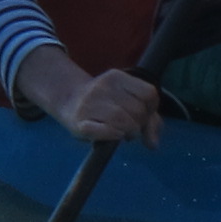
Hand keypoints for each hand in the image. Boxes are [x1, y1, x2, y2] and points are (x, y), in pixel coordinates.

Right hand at [19, 46, 163, 146]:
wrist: (67, 99)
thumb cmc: (104, 102)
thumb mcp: (127, 101)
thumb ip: (148, 120)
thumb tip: (153, 144)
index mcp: (117, 77)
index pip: (149, 94)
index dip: (152, 109)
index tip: (143, 114)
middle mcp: (103, 87)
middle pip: (138, 110)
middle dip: (140, 123)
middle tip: (130, 126)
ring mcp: (89, 104)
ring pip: (124, 121)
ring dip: (129, 131)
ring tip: (123, 132)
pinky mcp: (80, 123)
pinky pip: (106, 131)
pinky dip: (115, 135)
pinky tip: (114, 134)